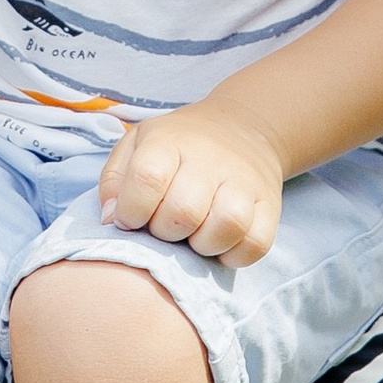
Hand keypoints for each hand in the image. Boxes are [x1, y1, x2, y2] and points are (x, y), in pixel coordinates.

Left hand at [99, 105, 284, 264]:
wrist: (240, 128)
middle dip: (165, 232)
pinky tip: (219, 244)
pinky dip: (235, 255)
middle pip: (183, 211)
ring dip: (203, 245)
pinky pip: (257, 243)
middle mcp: (210, 158)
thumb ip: (114, 181)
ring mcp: (244, 181)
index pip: (147, 178)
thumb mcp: (136, 146)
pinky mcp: (270, 204)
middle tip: (165, 227)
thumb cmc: (177, 147)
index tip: (131, 220)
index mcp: (169, 140)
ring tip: (193, 238)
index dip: (132, 211)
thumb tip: (112, 220)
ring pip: (227, 225)